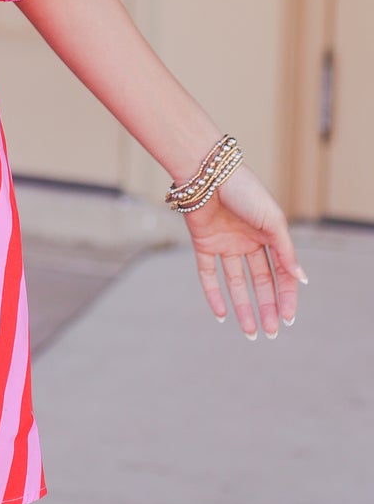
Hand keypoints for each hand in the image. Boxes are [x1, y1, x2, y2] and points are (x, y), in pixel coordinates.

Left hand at [180, 162, 307, 338]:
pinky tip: (221, 315)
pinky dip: (213, 294)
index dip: (287, 295)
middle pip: (260, 281)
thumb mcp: (273, 221)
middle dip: (266, 306)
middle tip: (272, 331)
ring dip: (243, 306)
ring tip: (250, 331)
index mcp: (268, 235)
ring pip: (235, 281)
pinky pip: (208, 273)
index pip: (281, 272)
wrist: (208, 172)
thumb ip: (285, 251)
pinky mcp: (203, 242)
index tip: (289, 317)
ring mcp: (225, 243)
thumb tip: (300, 279)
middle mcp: (247, 241)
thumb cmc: (245, 191)